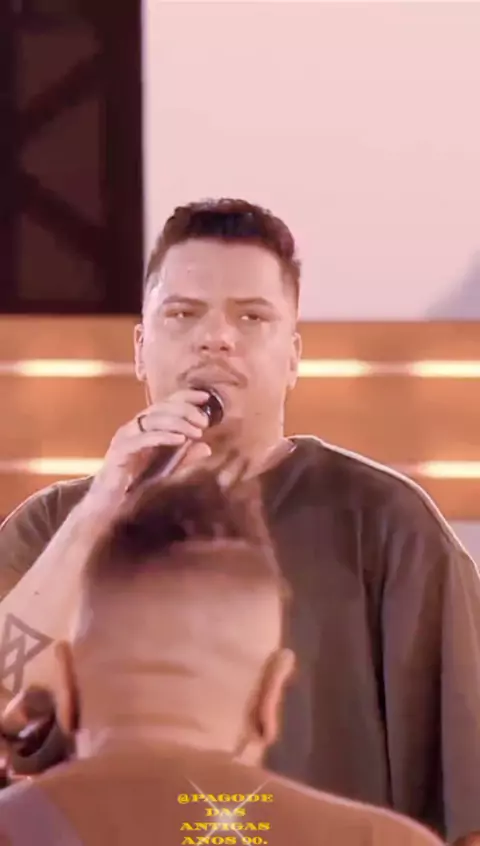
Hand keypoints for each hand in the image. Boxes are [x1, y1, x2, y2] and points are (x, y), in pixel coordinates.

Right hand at [88, 389, 212, 506]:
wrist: (111, 501)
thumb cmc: (137, 481)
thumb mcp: (168, 468)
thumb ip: (185, 457)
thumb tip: (207, 447)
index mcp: (145, 426)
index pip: (166, 403)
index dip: (185, 396)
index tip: (205, 397)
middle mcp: (134, 427)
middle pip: (161, 407)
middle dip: (185, 410)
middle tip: (204, 421)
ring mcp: (125, 437)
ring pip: (152, 420)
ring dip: (178, 423)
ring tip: (197, 432)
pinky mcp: (120, 451)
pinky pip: (143, 439)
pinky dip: (163, 437)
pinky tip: (180, 440)